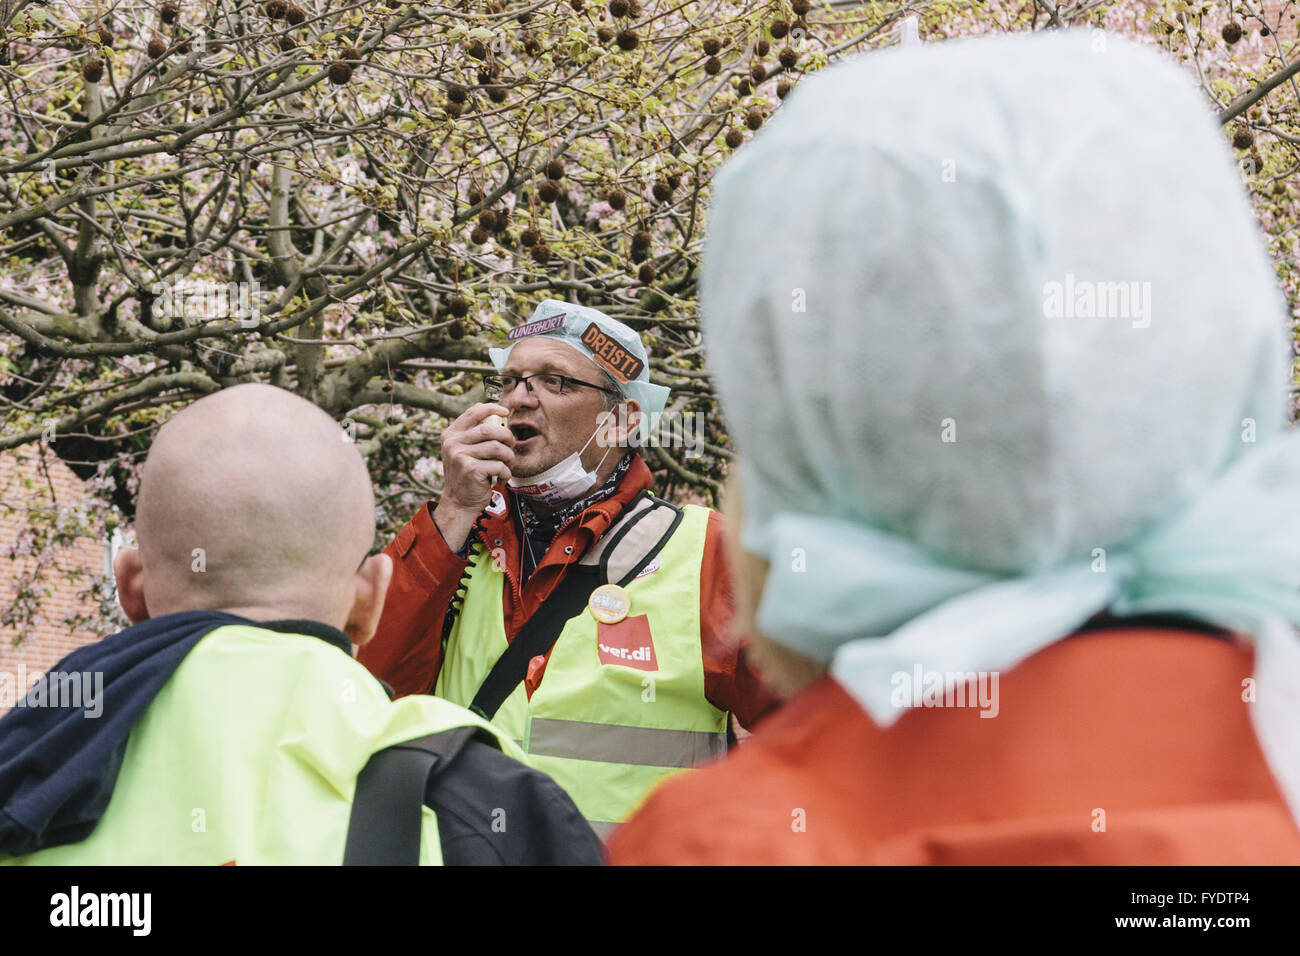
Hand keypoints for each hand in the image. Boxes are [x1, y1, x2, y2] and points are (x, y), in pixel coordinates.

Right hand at [432, 403, 514, 550]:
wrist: (458, 503)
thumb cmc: (467, 475)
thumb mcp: (464, 451)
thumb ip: (475, 435)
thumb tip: (498, 415)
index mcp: (451, 434)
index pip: (473, 412)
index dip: (492, 408)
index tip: (505, 412)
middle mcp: (452, 443)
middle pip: (490, 430)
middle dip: (507, 437)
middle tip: (510, 448)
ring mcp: (460, 456)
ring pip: (498, 448)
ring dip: (509, 457)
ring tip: (507, 466)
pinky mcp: (470, 470)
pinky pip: (499, 465)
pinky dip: (505, 473)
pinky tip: (500, 479)